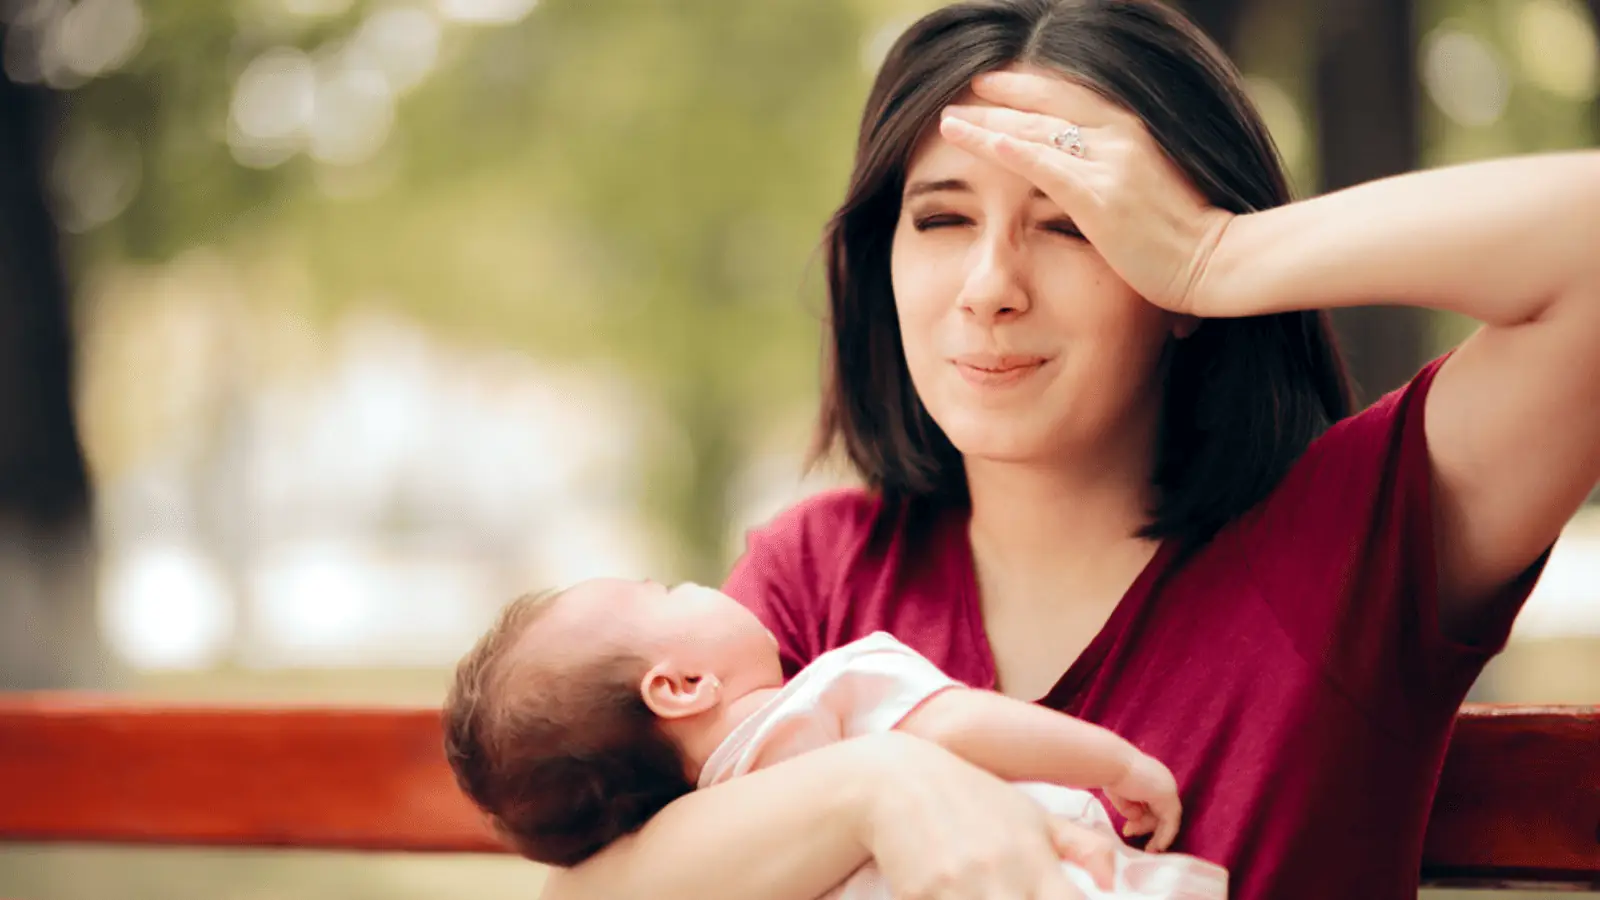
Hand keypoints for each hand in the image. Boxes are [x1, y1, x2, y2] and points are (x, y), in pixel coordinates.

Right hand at [862, 733, 1118, 898]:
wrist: (897, 782)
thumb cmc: (971, 798)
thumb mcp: (1032, 814)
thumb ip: (1081, 845)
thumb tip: (1111, 881)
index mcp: (1034, 860)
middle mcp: (1000, 879)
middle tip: (1024, 899)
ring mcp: (957, 892)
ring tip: (993, 897)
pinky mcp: (918, 898)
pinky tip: (960, 899)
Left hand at [939, 70, 1234, 316]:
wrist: (1218, 263)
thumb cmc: (1193, 240)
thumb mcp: (1159, 192)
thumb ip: (1129, 178)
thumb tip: (1109, 188)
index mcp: (1136, 133)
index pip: (1074, 100)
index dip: (1034, 90)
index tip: (1001, 86)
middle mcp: (1121, 138)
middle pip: (1048, 107)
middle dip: (1004, 96)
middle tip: (967, 91)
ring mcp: (1109, 165)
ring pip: (1035, 132)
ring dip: (988, 123)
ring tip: (950, 120)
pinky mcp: (1098, 197)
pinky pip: (1044, 166)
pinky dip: (1009, 150)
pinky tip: (979, 140)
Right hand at [1103, 752, 1181, 851]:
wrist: (1110, 764)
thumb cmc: (1109, 774)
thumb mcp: (1119, 795)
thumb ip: (1129, 807)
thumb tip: (1135, 818)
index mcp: (1151, 776)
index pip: (1152, 803)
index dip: (1140, 817)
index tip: (1127, 829)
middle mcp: (1162, 780)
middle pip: (1160, 811)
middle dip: (1144, 825)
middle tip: (1128, 833)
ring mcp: (1168, 787)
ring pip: (1166, 817)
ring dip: (1152, 832)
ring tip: (1134, 836)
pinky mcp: (1168, 796)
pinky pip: (1171, 821)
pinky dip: (1165, 836)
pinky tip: (1157, 847)